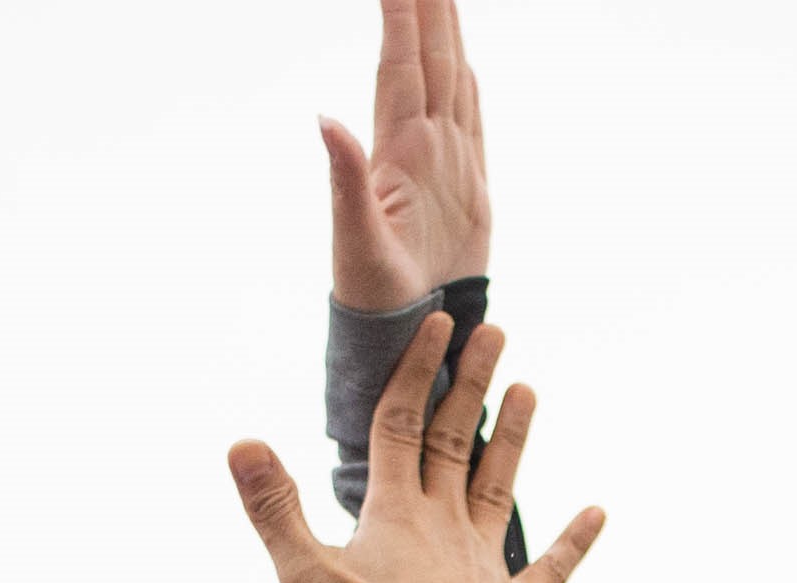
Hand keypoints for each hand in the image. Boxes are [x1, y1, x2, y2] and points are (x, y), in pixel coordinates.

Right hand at [232, 316, 599, 582]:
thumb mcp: (306, 574)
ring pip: (499, 485)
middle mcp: (445, 523)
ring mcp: (484, 562)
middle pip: (454, 440)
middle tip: (492, 332)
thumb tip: (242, 443)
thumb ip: (275, 509)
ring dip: (514, 438)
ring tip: (529, 391)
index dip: (415, 371)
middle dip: (471, 383)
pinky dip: (575, 541)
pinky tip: (598, 512)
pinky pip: (551, 569)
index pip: (401, 423)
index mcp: (394, 510)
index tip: (436, 323)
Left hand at [322, 0, 490, 312]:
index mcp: (400, 151)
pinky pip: (472, 121)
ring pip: (451, 80)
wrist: (405, 335)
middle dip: (429, 8)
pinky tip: (465, 60)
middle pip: (429, 59)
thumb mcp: (355, 239)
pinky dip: (469, 84)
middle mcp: (423, 147)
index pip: (401, 67)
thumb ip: (344, 179)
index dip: (402, 18)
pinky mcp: (470, 188)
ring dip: (448, 34)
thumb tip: (324, 117)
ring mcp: (448, 163)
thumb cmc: (373, 296)